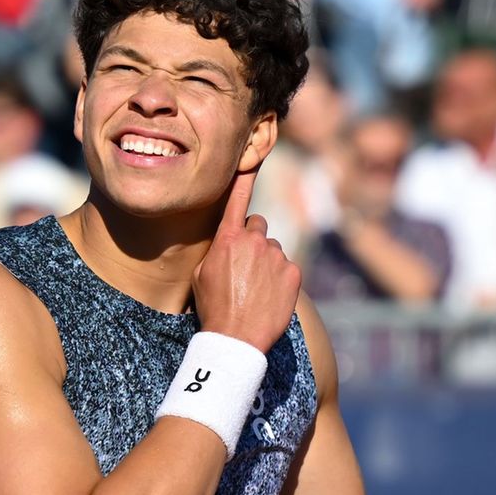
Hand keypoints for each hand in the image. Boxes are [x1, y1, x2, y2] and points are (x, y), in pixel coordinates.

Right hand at [193, 171, 301, 351]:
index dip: (244, 176)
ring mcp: (276, 256)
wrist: (236, 338)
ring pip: (273, 250)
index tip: (251, 156)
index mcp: (227, 238)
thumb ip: (218, 250)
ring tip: (255, 290)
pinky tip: (269, 297)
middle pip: (258, 227)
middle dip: (253, 242)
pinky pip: (287, 268)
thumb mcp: (202, 274)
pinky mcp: (293, 272)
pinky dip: (281, 279)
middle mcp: (254, 240)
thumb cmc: (212, 307)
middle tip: (245, 269)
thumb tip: (229, 243)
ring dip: (267, 263)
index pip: (237, 199)